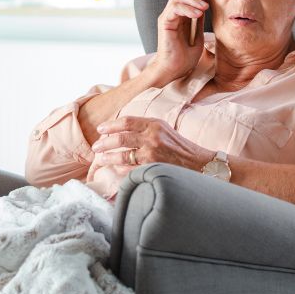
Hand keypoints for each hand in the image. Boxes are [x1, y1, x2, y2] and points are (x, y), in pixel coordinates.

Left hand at [92, 116, 212, 170]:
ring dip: (108, 158)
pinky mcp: (153, 168)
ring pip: (123, 156)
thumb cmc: (181, 146)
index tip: (100, 129)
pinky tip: (114, 171)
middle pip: (120, 138)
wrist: (199, 163)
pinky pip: (131, 170)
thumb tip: (122, 130)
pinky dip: (121, 171)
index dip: (110, 125)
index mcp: (155, 124)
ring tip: (100, 160)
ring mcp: (152, 154)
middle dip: (104, 143)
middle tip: (96, 147)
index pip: (127, 122)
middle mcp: (152, 137)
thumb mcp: (164, 129)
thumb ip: (146, 127)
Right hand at [150, 0, 209, 81]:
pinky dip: (187, 8)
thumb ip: (198, 19)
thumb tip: (205, 4)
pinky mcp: (164, 23)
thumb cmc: (184, 57)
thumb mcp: (197, 35)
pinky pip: (174, 8)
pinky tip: (197, 14)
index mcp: (180, 14)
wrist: (173, 71)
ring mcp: (167, 17)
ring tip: (205, 6)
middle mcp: (172, 13)